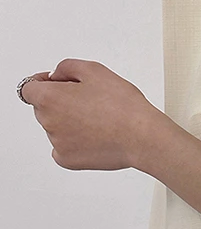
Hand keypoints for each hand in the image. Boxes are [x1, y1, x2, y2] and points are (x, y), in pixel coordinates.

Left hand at [20, 58, 158, 171]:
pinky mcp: (69, 161)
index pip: (29, 89)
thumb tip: (56, 76)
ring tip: (98, 122)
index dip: (43, 84)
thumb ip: (66, 67)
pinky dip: (74, 144)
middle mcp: (48, 121)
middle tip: (89, 104)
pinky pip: (62, 150)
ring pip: (56, 129)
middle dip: (60, 104)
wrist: (143, 137)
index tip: (56, 85)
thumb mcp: (94, 69)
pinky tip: (93, 138)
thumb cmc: (124, 106)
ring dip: (69, 124)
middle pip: (43, 109)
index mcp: (49, 98)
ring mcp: (57, 143)